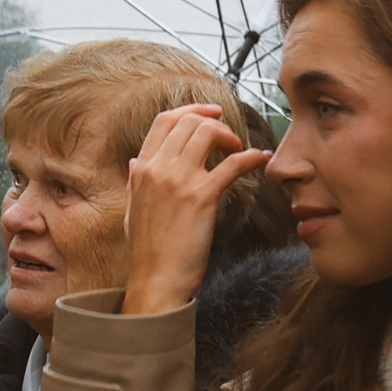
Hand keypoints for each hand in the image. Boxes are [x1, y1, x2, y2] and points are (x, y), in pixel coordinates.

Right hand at [120, 104, 270, 315]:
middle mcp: (158, 169)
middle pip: (190, 122)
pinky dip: (251, 157)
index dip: (191, 110)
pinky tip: (260, 159)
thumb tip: (135, 161)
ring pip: (208, 132)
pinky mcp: (202, 197)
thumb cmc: (147, 252)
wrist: (156, 280)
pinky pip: (233, 163)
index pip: (164, 121)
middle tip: (229, 136)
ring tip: (238, 151)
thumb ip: (135, 182)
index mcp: (142, 170)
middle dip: (215, 122)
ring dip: (230, 136)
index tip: (210, 113)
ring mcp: (179, 181)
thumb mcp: (131, 210)